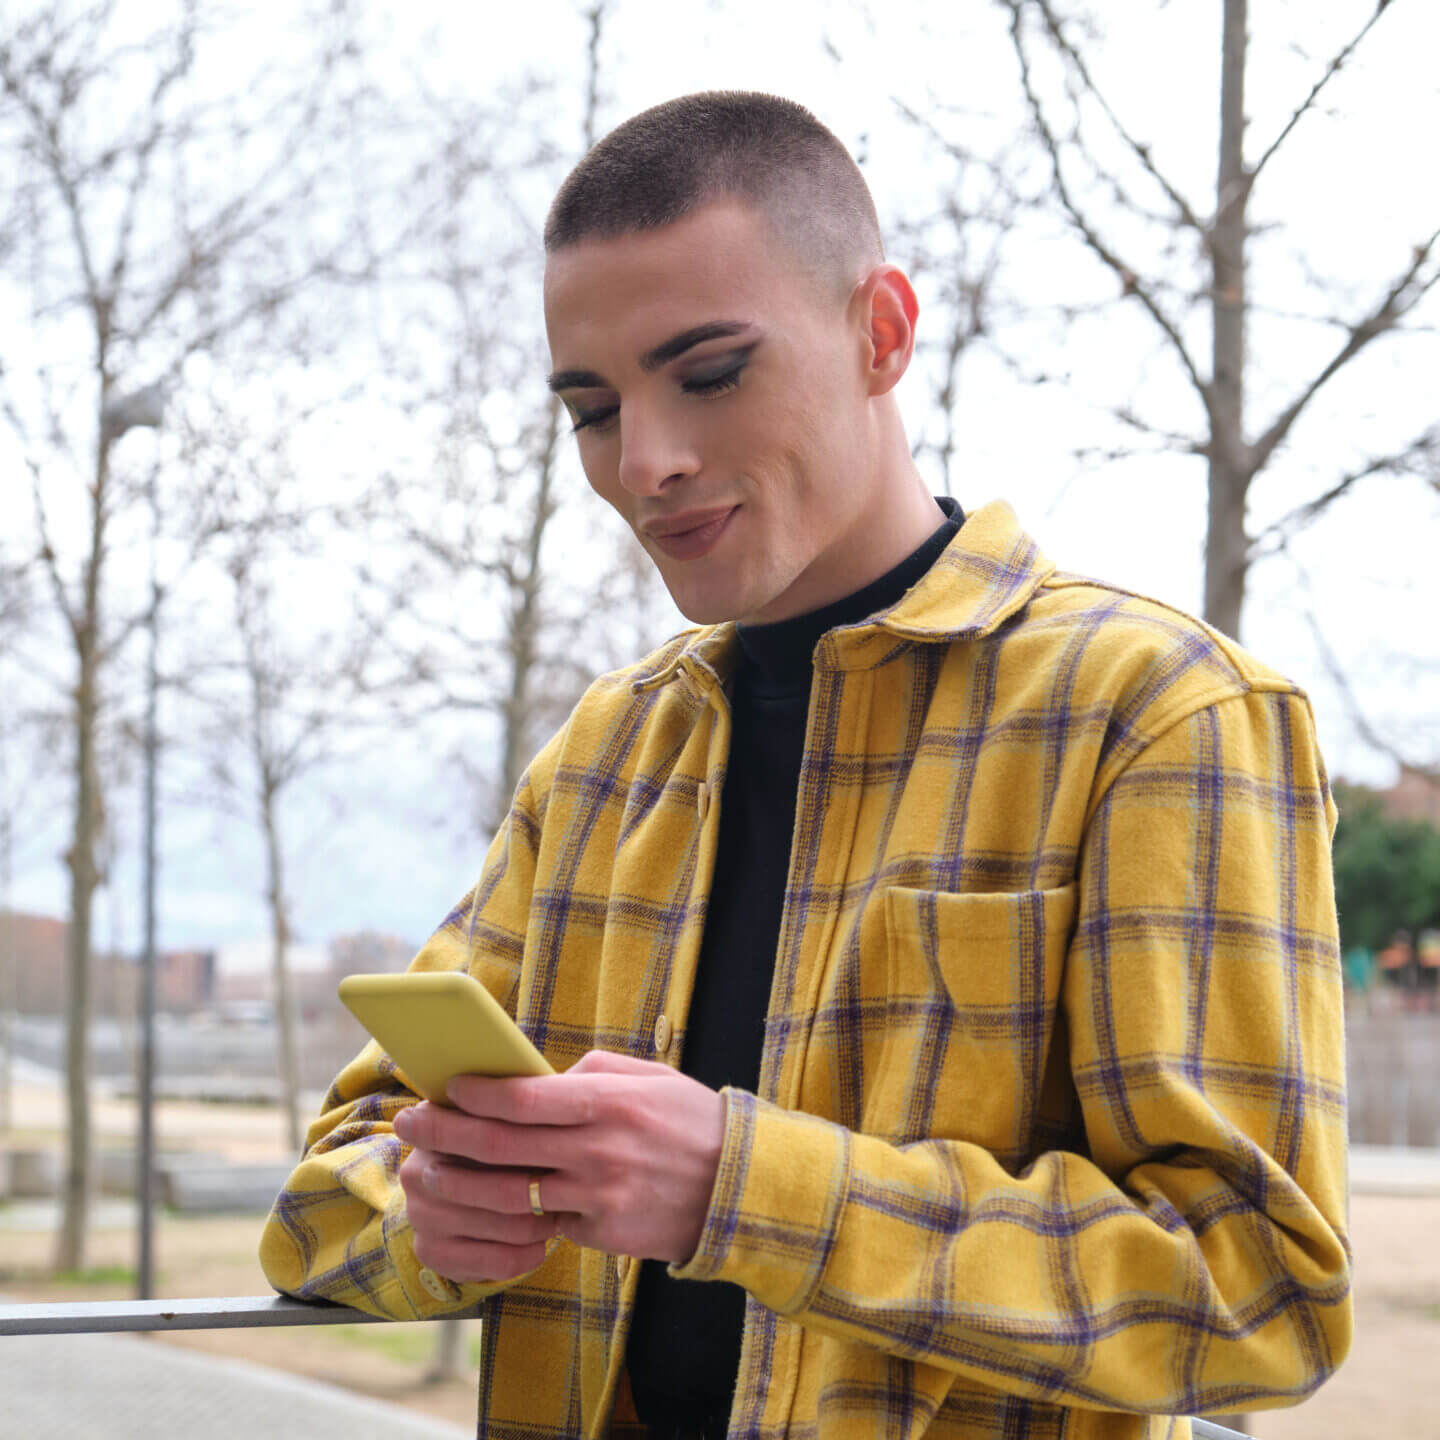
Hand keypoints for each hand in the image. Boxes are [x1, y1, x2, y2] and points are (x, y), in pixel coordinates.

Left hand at [393, 1050, 725, 1283]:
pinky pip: (543, 1223)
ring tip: (428, 1170)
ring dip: (459, 1183)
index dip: (476, 1094)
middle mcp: (598, 1152)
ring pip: (510, 1195)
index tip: (446, 1086)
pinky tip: (480, 1202)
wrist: (741, 1188)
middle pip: (502, 1145)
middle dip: (446, 1134)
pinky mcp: (601, 1234)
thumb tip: (533, 1080)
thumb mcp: (647, 1077)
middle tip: (410, 1124)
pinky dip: (510, 1214)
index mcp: (608, 1103)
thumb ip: (589, 1075)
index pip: (524, 1099)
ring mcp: (598, 1198)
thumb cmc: (689, 1121)